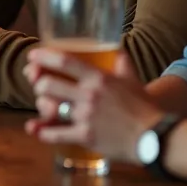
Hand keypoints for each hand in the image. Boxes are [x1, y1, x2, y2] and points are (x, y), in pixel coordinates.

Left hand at [23, 49, 162, 163]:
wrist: (155, 136)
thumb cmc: (144, 107)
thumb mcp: (132, 79)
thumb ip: (122, 62)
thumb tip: (117, 49)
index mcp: (99, 78)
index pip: (65, 61)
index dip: (44, 56)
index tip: (32, 56)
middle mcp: (89, 95)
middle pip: (49, 84)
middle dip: (38, 84)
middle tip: (38, 85)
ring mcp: (86, 116)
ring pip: (49, 107)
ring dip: (42, 106)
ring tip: (43, 106)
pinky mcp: (85, 136)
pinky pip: (55, 133)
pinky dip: (42, 132)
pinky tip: (36, 130)